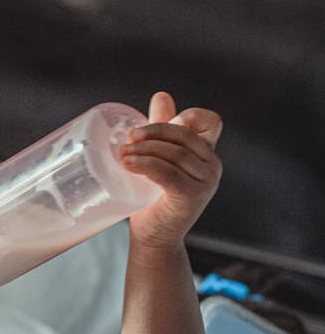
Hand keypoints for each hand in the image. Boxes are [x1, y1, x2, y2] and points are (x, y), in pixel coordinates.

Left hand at [121, 91, 222, 248]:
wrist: (154, 238)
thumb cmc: (153, 198)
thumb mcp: (158, 158)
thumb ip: (161, 130)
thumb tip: (162, 95)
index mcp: (207, 153)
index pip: (211, 121)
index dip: (191, 116)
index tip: (167, 120)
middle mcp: (212, 166)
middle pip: (184, 135)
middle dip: (154, 131)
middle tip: (128, 137)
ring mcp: (205, 183)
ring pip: (174, 154)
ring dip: (144, 149)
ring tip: (122, 154)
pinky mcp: (190, 197)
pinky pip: (167, 173)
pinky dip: (145, 165)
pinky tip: (128, 164)